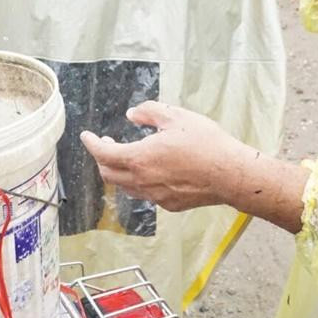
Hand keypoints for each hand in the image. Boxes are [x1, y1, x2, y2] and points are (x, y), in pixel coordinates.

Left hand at [79, 101, 251, 211]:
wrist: (230, 174)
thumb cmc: (205, 144)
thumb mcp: (176, 117)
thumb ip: (149, 113)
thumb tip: (132, 114)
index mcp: (140, 158)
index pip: (104, 153)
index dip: (92, 144)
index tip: (87, 136)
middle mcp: (143, 181)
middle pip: (108, 174)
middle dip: (102, 159)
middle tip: (107, 144)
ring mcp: (155, 196)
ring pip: (126, 187)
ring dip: (120, 172)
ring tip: (128, 156)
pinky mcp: (169, 204)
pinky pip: (145, 194)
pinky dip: (139, 182)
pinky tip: (151, 171)